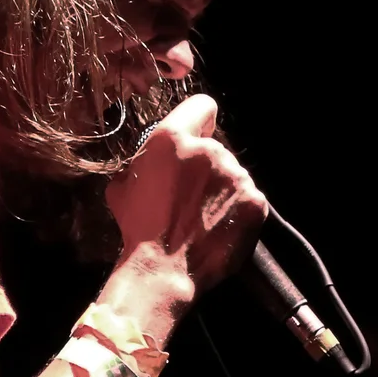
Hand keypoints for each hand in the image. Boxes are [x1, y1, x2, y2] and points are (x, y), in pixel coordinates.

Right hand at [103, 93, 267, 301]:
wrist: (163, 272)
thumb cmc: (137, 229)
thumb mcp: (122, 187)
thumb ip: (144, 163)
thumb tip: (152, 163)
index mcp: (173, 138)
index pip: (202, 105)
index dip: (199, 121)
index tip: (196, 138)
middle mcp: (210, 150)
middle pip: (216, 147)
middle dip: (205, 167)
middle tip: (189, 196)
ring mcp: (237, 176)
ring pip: (233, 174)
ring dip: (221, 190)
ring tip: (202, 218)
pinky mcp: (256, 202)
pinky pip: (248, 199)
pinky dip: (236, 211)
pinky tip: (218, 228)